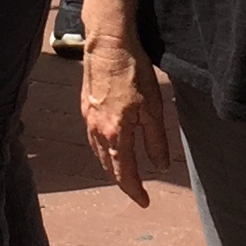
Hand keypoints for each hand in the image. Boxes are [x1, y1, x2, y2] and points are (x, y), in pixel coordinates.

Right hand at [81, 29, 172, 207]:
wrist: (108, 44)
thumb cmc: (133, 72)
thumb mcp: (153, 109)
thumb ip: (156, 140)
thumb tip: (160, 167)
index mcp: (116, 134)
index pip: (125, 174)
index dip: (135, 191)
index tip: (144, 202)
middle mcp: (98, 131)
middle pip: (109, 167)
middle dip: (122, 182)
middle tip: (136, 192)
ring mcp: (89, 119)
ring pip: (99, 154)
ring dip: (111, 168)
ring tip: (124, 174)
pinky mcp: (86, 107)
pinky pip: (93, 139)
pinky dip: (103, 151)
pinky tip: (110, 147)